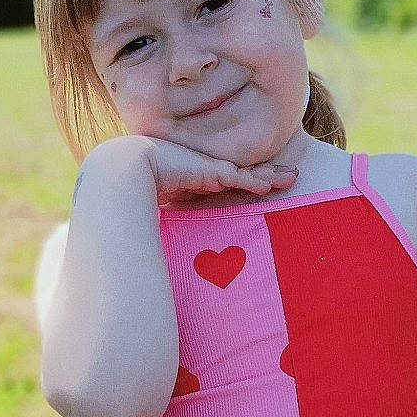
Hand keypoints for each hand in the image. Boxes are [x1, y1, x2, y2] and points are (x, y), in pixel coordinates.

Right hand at [81, 135, 297, 209]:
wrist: (124, 172)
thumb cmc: (131, 190)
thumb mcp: (153, 205)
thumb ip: (163, 219)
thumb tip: (157, 249)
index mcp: (192, 176)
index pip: (224, 177)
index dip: (244, 179)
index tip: (259, 184)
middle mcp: (203, 169)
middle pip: (241, 171)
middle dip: (266, 173)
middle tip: (289, 176)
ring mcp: (208, 168)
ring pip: (247, 172)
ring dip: (271, 175)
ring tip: (292, 176)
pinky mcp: (212, 171)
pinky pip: (240, 177)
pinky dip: (257, 181)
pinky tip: (273, 185)